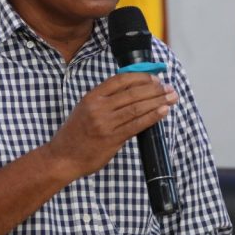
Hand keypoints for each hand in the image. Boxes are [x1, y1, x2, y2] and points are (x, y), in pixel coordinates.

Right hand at [45, 72, 177, 179]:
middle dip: (155, 89)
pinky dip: (152, 117)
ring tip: (172, 98)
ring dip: (158, 101)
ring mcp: (105, 124)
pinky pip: (136, 125)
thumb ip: (105, 99)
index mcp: (91, 97)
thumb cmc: (76, 133)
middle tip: (169, 88)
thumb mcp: (85, 109)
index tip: (155, 78)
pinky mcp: (112, 139)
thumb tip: (134, 90)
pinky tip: (163, 111)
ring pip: (137, 108)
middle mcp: (98, 108)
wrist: (62, 158)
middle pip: (132, 93)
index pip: (120, 80)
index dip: (141, 77)